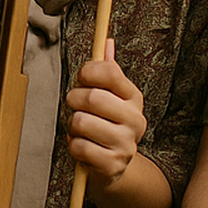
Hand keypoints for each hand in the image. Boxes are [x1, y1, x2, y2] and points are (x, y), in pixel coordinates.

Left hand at [65, 40, 148, 185]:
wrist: (115, 166)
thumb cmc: (105, 123)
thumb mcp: (110, 96)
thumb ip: (107, 70)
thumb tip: (106, 42)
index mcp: (134, 98)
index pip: (110, 72)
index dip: (88, 71)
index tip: (81, 77)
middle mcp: (135, 120)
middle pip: (92, 97)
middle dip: (74, 99)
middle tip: (74, 105)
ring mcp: (126, 144)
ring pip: (81, 122)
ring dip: (72, 125)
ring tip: (80, 128)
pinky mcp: (113, 165)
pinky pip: (79, 147)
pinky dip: (73, 145)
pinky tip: (82, 145)